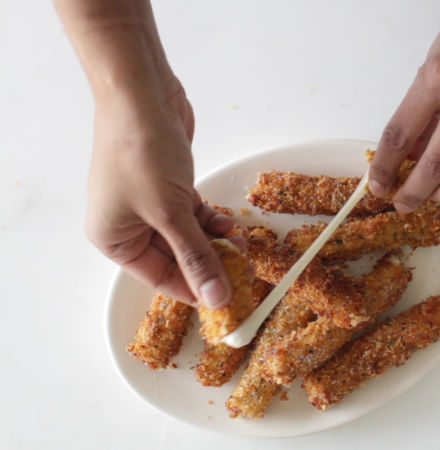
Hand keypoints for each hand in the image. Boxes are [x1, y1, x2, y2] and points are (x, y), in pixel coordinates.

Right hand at [86, 78, 238, 307]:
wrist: (142, 94)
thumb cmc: (140, 151)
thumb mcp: (170, 213)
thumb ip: (196, 257)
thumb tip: (214, 298)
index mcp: (113, 239)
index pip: (159, 279)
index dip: (195, 291)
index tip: (227, 302)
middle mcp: (127, 224)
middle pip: (176, 258)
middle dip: (209, 264)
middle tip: (243, 272)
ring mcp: (148, 203)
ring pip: (188, 236)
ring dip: (215, 242)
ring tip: (242, 245)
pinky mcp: (168, 184)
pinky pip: (192, 214)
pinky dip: (212, 221)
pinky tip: (231, 226)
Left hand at [369, 0, 439, 211]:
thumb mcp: (434, 61)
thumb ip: (424, 108)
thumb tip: (412, 153)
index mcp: (436, 78)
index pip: (399, 136)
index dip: (384, 168)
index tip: (378, 186)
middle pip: (434, 165)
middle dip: (414, 194)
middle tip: (405, 204)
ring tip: (438, 198)